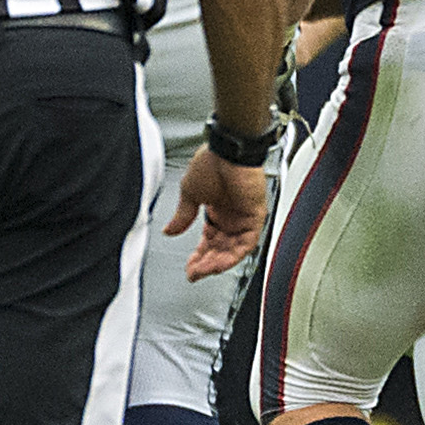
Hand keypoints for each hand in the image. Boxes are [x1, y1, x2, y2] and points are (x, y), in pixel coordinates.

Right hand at [165, 147, 267, 279]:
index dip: (198, 256)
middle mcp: (232, 216)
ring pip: (233, 250)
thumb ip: (182, 216)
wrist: (227, 150)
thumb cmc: (212, 162)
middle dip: (206, 264)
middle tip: (193, 274)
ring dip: (217, 263)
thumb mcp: (189, 193)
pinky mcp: (255, 216)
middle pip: (220, 249)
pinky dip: (232, 255)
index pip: (209, 241)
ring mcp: (244, 217)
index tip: (189, 267)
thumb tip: (169, 230)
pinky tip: (217, 263)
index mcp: (217, 211)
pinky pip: (246, 243)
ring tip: (202, 271)